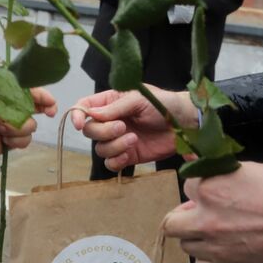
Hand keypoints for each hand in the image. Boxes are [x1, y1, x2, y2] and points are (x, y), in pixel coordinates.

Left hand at [0, 88, 57, 163]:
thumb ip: (7, 100)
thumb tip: (25, 95)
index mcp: (10, 96)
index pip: (32, 92)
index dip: (45, 96)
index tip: (52, 103)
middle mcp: (15, 109)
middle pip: (39, 109)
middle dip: (43, 111)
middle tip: (49, 113)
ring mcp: (15, 125)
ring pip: (31, 128)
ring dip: (18, 130)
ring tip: (1, 130)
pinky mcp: (13, 140)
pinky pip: (25, 141)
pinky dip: (15, 141)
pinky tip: (3, 140)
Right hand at [72, 87, 194, 171]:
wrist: (185, 124)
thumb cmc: (164, 104)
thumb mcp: (139, 99)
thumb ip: (115, 107)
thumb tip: (90, 115)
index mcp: (111, 102)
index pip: (84, 107)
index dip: (77, 115)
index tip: (79, 123)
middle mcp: (111, 121)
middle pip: (90, 131)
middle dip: (103, 132)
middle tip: (123, 127)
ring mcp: (119, 139)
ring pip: (100, 149)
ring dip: (114, 146)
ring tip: (134, 139)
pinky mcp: (128, 155)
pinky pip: (111, 164)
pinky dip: (117, 161)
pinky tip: (130, 153)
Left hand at [164, 163, 262, 262]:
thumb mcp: (249, 170)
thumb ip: (220, 174)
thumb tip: (203, 169)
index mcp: (208, 189)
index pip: (186, 187)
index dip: (200, 189)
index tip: (210, 192)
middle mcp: (205, 219)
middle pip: (172, 222)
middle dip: (184, 216)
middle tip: (200, 214)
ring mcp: (214, 245)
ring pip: (186, 245)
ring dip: (196, 237)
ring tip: (216, 233)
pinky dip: (208, 260)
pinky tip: (221, 251)